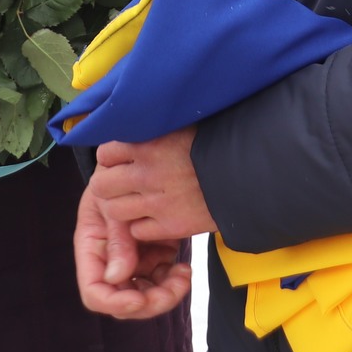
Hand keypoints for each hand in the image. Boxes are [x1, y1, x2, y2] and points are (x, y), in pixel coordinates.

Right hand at [75, 182, 190, 318]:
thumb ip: (117, 238)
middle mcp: (111, 263)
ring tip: (184, 273)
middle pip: (125, 302)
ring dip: (167, 293)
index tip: (138, 300)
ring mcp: (134, 262)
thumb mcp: (110, 202)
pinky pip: (163, 281)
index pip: (95, 292)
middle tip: (174, 287)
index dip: (114, 302)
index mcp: (93, 252)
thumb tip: (117, 277)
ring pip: (147, 296)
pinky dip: (174, 280)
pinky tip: (184, 267)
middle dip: (150, 302)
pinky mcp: (154, 256)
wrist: (137, 163)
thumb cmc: (114, 178)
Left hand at [87, 127, 216, 243]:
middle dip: (108, 186)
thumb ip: (156, 126)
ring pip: (114, 212)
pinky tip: (153, 217)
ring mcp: (158, 203)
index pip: (105, 153)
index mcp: (150, 143)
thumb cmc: (217, 145)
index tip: (120, 161)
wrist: (249, 175)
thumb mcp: (184, 125)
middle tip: (120, 185)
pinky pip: (136, 231)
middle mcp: (148, 173)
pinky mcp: (170, 226)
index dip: (110, 159)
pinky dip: (141, 227)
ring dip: (121, 208)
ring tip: (135, 203)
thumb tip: (136, 119)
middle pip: (101, 185)